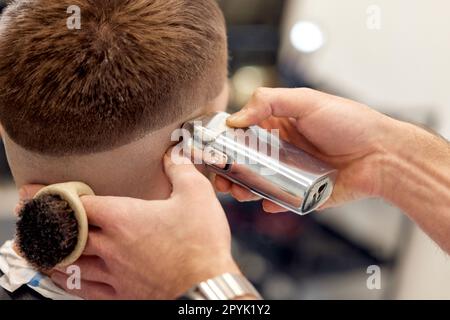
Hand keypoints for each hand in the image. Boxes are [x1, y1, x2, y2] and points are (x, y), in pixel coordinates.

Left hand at [18, 152, 240, 299]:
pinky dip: (69, 281)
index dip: (54, 197)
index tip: (35, 192)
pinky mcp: (122, 294)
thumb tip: (173, 152)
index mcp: (123, 217)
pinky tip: (66, 278)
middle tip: (29, 220)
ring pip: (70, 264)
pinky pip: (84, 289)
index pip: (77, 205)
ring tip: (38, 249)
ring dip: (51, 255)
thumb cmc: (202, 242)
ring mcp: (113, 273)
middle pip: (65, 235)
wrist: (208, 287)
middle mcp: (111, 245)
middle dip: (45, 225)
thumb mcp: (197, 195)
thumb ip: (180, 169)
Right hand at [216, 87, 395, 211]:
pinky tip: (268, 202)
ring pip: (258, 183)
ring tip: (239, 192)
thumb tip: (234, 120)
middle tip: (220, 179)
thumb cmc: (348, 122)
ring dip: (244, 189)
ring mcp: (291, 173)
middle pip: (245, 162)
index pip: (242, 133)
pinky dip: (271, 203)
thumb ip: (268, 102)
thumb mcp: (306, 101)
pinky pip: (281, 200)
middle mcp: (281, 150)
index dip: (224, 142)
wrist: (383, 155)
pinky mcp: (303, 194)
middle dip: (229, 171)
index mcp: (279, 126)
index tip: (210, 150)